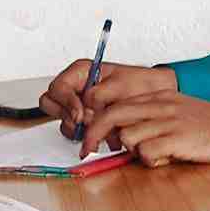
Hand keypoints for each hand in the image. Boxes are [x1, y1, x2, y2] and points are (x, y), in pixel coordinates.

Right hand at [39, 60, 175, 138]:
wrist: (158, 98)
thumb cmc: (142, 84)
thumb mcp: (120, 84)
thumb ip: (98, 94)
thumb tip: (83, 105)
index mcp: (80, 72)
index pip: (58, 88)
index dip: (66, 103)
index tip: (81, 115)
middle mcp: (76, 89)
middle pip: (51, 104)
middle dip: (68, 116)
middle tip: (87, 122)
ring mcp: (79, 107)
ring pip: (64, 122)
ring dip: (80, 130)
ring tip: (103, 129)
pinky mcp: (87, 123)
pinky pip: (77, 134)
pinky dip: (89, 138)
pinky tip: (107, 136)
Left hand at [80, 89, 209, 169]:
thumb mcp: (180, 113)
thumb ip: (152, 119)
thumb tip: (124, 136)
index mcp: (160, 95)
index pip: (115, 102)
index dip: (96, 120)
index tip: (90, 137)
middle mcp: (161, 104)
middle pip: (111, 116)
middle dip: (93, 136)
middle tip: (86, 151)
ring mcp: (168, 121)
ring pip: (127, 137)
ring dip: (133, 152)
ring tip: (154, 155)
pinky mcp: (177, 139)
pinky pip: (146, 153)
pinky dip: (151, 162)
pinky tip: (167, 160)